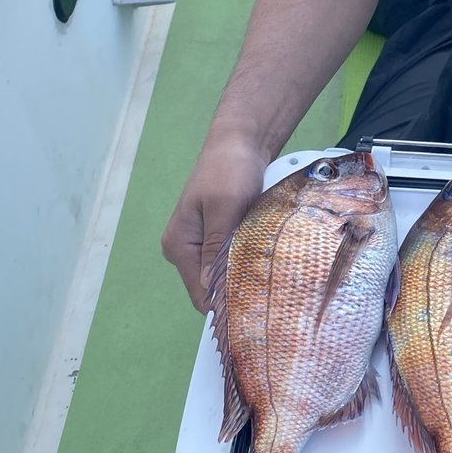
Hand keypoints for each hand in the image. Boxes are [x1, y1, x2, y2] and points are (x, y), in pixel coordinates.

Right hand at [162, 132, 270, 311]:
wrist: (239, 143)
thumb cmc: (229, 170)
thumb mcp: (224, 206)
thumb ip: (217, 246)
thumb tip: (211, 291)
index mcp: (179, 246)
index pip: (200, 294)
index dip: (225, 305)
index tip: (257, 310)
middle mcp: (186, 250)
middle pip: (211, 289)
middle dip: (237, 292)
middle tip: (271, 296)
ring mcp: (202, 244)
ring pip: (224, 275)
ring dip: (245, 277)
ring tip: (272, 279)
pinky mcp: (218, 236)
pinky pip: (232, 261)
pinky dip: (248, 263)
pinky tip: (267, 263)